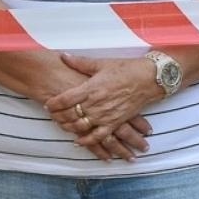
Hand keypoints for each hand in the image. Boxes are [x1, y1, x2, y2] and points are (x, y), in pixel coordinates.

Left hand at [44, 54, 161, 159]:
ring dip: (69, 128)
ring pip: (80, 126)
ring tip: (63, 125)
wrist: (149, 79)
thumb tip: (63, 56)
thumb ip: (80, 62)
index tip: (48, 104)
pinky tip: (79, 141)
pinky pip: (99, 136)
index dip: (53, 103)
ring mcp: (105, 115)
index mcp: (91, 88)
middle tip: (52, 116)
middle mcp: (96, 103)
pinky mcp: (115, 122)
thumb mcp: (102, 63)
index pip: (64, 99)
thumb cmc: (126, 69)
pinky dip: (87, 141)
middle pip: (69, 115)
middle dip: (57, 116)